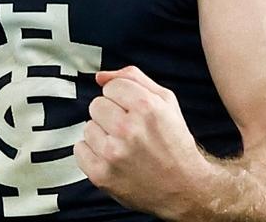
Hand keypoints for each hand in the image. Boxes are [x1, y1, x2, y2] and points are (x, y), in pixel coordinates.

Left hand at [73, 67, 210, 217]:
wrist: (185, 188)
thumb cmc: (174, 143)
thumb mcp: (166, 101)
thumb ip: (134, 78)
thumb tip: (101, 76)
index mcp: (145, 106)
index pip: (110, 86)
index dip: (122, 98)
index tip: (133, 112)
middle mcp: (128, 129)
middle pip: (96, 105)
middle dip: (111, 115)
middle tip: (129, 130)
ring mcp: (113, 153)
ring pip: (88, 127)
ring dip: (102, 135)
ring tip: (123, 146)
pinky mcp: (101, 175)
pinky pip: (80, 150)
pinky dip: (93, 154)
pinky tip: (112, 158)